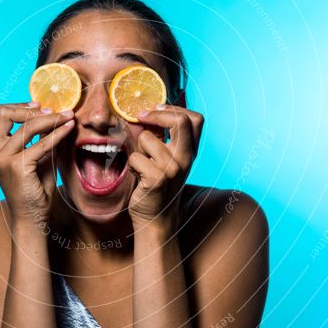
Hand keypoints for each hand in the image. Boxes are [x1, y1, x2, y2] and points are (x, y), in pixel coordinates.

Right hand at [0, 101, 74, 224]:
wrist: (32, 217)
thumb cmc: (35, 188)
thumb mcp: (38, 156)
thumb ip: (41, 136)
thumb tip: (56, 114)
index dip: (19, 105)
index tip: (40, 106)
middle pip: (3, 113)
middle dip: (29, 108)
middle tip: (51, 111)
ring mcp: (3, 159)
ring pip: (26, 126)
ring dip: (50, 119)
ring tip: (67, 117)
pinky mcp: (17, 167)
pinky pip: (41, 143)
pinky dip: (57, 134)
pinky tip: (69, 129)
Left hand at [127, 104, 203, 229]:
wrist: (156, 218)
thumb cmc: (158, 184)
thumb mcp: (168, 159)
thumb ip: (165, 138)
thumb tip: (150, 112)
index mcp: (191, 152)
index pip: (195, 119)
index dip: (174, 109)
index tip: (156, 110)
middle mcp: (186, 159)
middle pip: (179, 121)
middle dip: (156, 115)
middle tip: (140, 117)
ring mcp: (173, 170)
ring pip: (147, 138)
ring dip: (138, 148)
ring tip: (142, 163)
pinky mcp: (157, 180)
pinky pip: (135, 157)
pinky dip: (132, 164)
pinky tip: (139, 175)